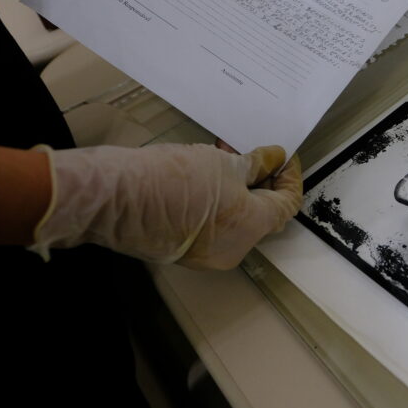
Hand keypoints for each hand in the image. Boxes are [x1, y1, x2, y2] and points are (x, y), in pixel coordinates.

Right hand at [31, 143, 301, 269]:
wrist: (116, 199)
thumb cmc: (174, 180)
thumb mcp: (223, 164)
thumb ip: (255, 164)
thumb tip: (275, 158)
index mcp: (251, 228)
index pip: (287, 205)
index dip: (291, 177)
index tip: (285, 156)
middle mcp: (234, 249)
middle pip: (262, 214)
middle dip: (261, 180)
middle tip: (254, 152)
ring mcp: (207, 254)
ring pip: (236, 218)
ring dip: (238, 188)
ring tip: (224, 155)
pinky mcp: (183, 250)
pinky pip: (213, 225)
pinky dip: (217, 201)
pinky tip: (205, 173)